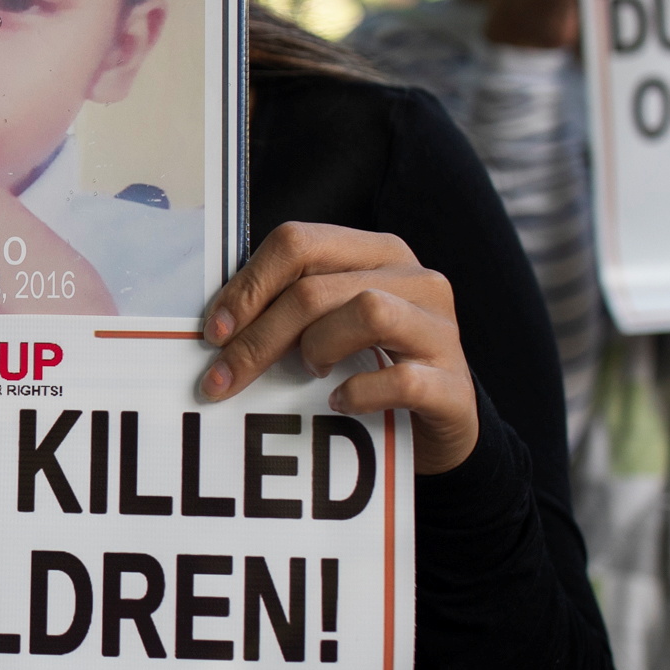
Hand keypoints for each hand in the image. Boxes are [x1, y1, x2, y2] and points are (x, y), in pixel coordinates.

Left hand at [194, 222, 479, 471]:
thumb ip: (291, 309)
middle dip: (260, 337)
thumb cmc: (372, 367)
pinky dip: (360, 392)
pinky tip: (340, 403)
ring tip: (309, 373)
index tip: (216, 332)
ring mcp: (440, 330)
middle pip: (317, 288)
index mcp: (378, 253)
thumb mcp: (333, 325)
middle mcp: (415, 280)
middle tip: (223, 380)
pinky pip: (402, 380)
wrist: (440, 427)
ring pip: (368, 312)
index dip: (249, 285)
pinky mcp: (453, 385)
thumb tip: (219, 326)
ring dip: (319, 347)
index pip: (299, 242)